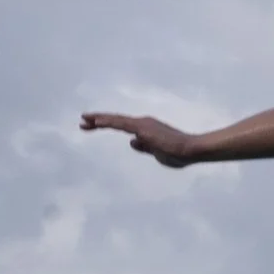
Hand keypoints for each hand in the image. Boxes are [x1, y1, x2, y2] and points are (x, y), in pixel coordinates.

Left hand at [81, 112, 195, 167]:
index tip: (91, 126)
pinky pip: (120, 123)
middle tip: (82, 122)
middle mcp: (143, 124)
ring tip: (84, 120)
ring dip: (99, 119)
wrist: (191, 150)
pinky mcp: (141, 127)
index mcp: (146, 130)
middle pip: (116, 121)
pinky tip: (95, 121)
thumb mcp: (158, 153)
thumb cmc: (179, 154)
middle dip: (98, 121)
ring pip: (116, 120)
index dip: (106, 125)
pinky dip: (107, 121)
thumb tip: (132, 142)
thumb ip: (145, 147)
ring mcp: (142, 124)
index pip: (122, 126)